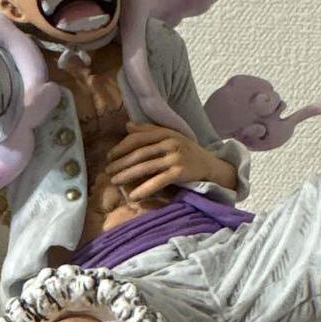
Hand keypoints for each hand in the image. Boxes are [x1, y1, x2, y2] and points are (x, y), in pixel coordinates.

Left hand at [104, 123, 233, 200]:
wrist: (212, 166)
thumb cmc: (189, 152)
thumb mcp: (172, 137)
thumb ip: (150, 131)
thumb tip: (127, 125)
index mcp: (166, 133)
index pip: (138, 138)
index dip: (122, 147)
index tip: (110, 155)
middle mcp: (170, 143)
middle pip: (139, 153)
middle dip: (121, 162)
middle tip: (107, 170)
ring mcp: (175, 157)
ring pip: (145, 167)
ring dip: (127, 175)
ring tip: (114, 181)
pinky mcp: (180, 172)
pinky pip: (158, 181)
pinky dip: (144, 189)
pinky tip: (133, 196)